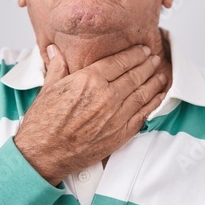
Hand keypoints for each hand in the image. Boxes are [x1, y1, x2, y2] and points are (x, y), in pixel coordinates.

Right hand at [14, 43, 167, 185]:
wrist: (44, 155)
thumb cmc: (43, 124)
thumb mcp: (48, 89)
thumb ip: (58, 67)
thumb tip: (54, 50)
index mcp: (88, 80)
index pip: (119, 62)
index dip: (133, 54)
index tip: (141, 49)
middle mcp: (106, 97)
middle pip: (134, 75)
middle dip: (147, 64)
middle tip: (154, 58)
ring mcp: (115, 116)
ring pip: (142, 94)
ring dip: (154, 81)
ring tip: (161, 73)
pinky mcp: (120, 134)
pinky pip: (143, 115)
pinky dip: (154, 103)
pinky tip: (159, 96)